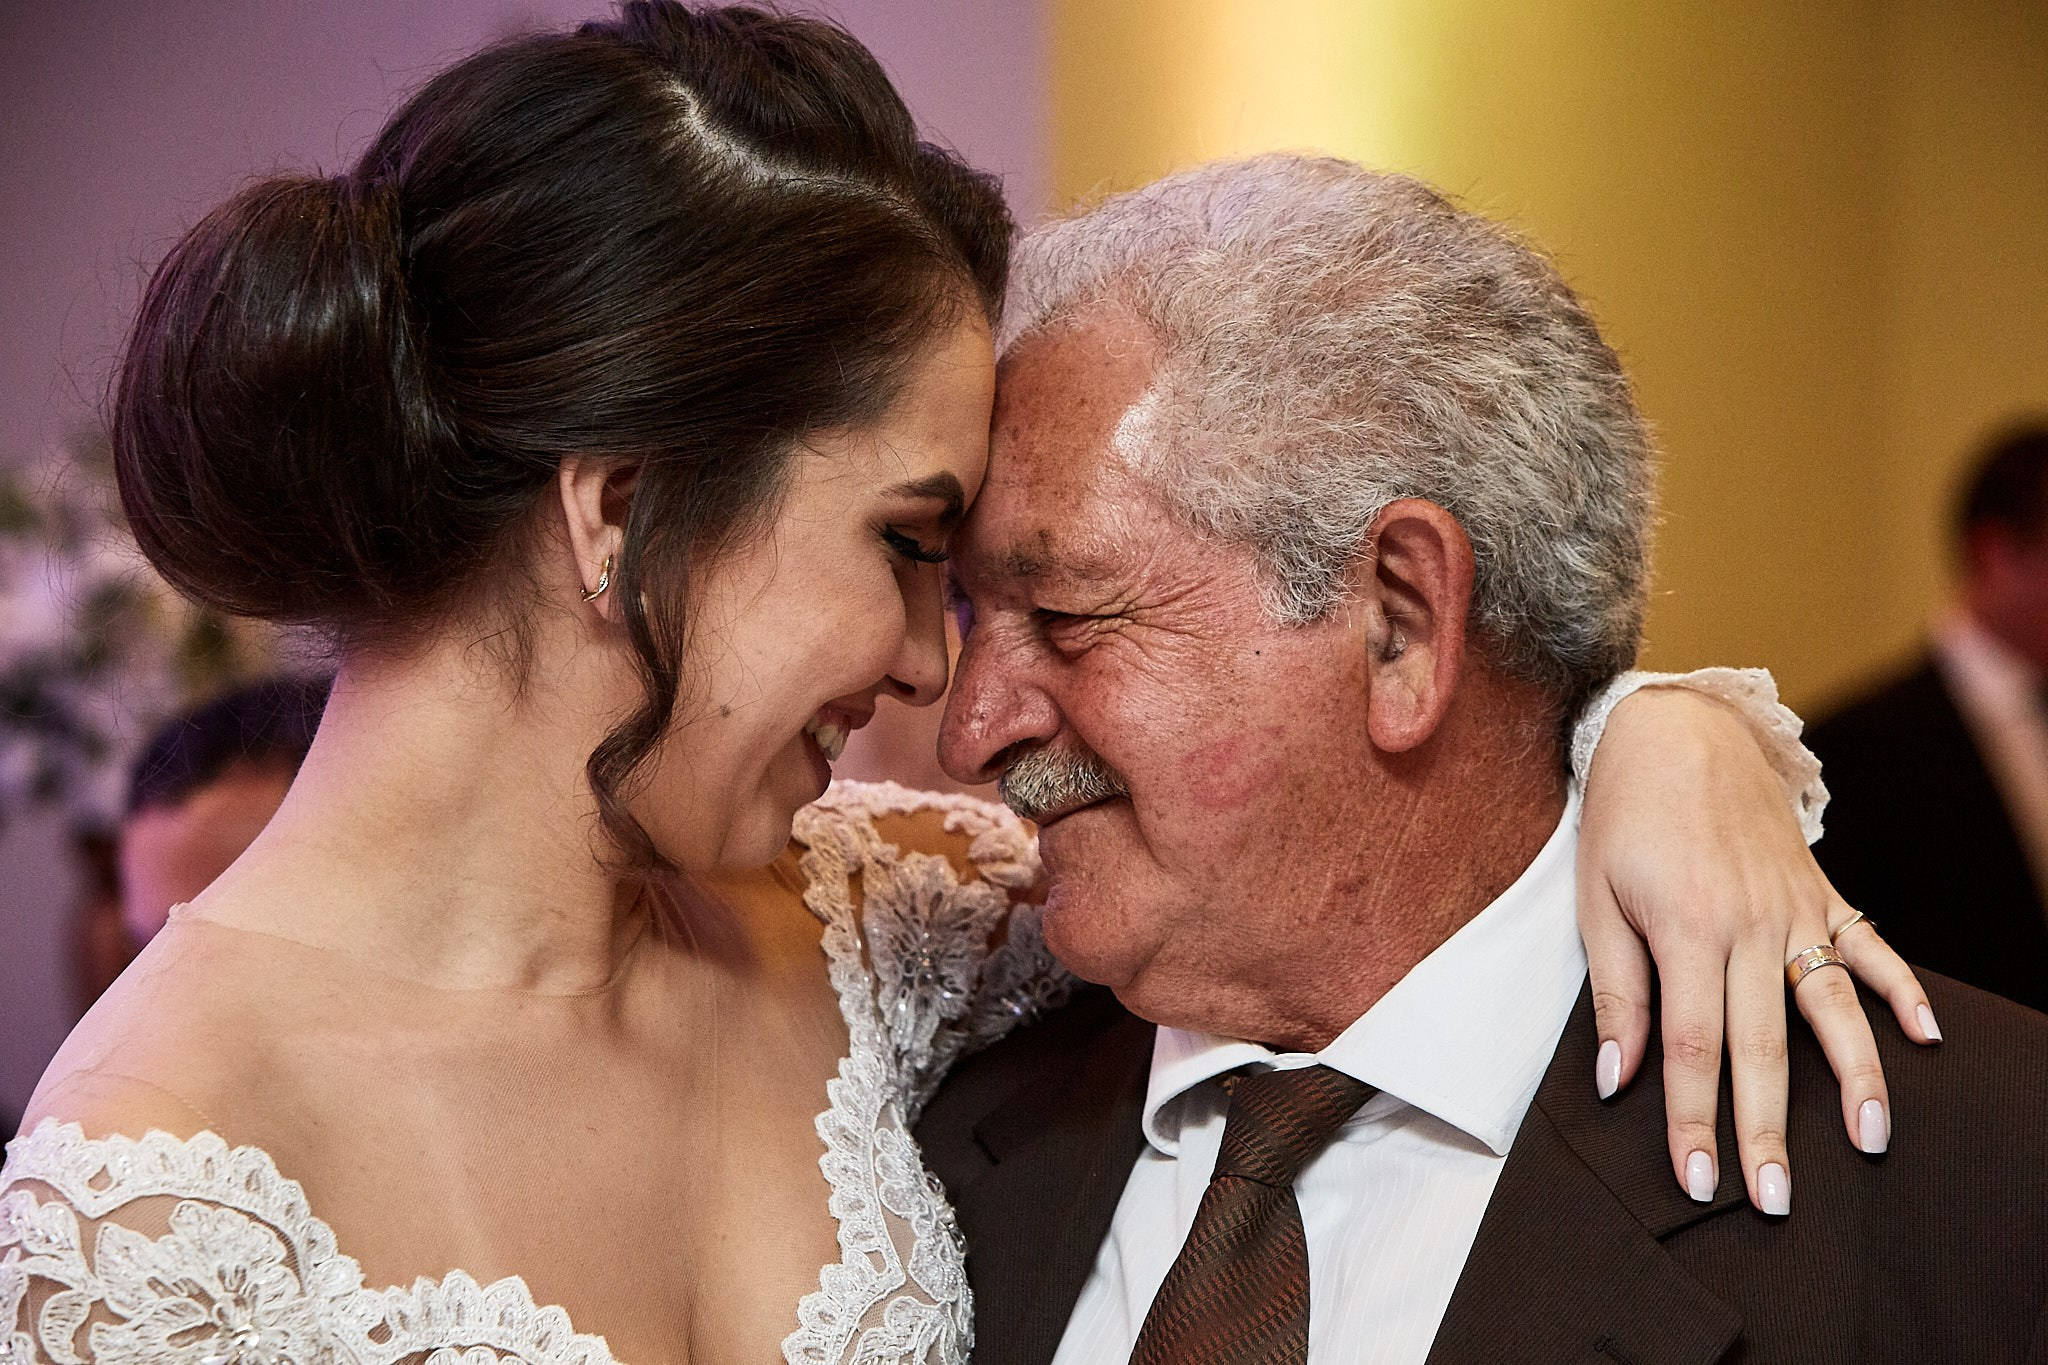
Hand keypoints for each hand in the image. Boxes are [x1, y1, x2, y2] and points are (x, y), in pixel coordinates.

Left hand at [1577, 686, 1937, 1214]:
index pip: (1693, 1047)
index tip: (1697, 1179)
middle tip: (1775, 1200)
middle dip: (1767, 1127)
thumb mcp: (1595, 899)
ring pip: (1831, 1004)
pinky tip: (1924, 1036)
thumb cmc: (1624, 817)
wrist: (1674, 730)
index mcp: (1684, 928)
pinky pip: (1869, 943)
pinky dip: (1900, 989)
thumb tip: (1616, 1077)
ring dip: (1855, 1076)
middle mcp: (1749, 924)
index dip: (1694, 1118)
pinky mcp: (1820, 889)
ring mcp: (1793, 906)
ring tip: (1870, 1140)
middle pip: (1762, 1045)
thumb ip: (1615, 991)